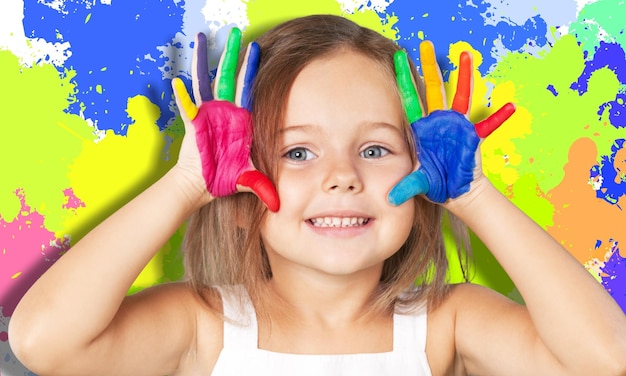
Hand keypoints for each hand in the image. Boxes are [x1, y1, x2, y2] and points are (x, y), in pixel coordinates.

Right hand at [172, 28, 278, 210]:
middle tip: (234, 33)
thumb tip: (280, 204)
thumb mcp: (250, 178)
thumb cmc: (226, 178)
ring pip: (206, 82)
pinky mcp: (193, 122)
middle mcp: (225, 113)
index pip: (250, 90)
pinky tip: (177, 80)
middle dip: (232, 56)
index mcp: (242, 120)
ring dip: (204, 61)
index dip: (252, 70)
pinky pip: (187, 104)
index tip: (257, 49)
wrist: (203, 186)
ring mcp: (208, 115)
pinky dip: (182, 94)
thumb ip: (264, 186)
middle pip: (229, 78)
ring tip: (201, 38)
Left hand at [388, 41, 515, 204]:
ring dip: (464, 76)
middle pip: (433, 90)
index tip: (398, 59)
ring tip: (466, 55)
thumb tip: (391, 199)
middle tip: (427, 45)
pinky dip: (499, 117)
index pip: (409, 100)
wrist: (455, 193)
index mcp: (421, 130)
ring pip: (459, 95)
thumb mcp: (419, 184)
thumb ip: (406, 187)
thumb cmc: (435, 185)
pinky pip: (488, 125)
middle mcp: (438, 123)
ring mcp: (456, 126)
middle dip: (430, 68)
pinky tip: (510, 106)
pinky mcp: (472, 136)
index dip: (404, 80)